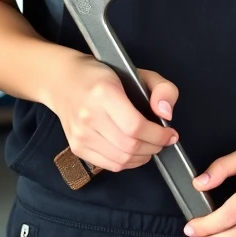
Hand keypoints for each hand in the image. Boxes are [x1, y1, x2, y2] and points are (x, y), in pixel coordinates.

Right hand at [45, 51, 179, 172]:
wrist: (64, 81)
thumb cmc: (104, 75)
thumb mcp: (139, 72)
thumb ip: (161, 88)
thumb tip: (166, 114)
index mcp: (104, 93)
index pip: (135, 126)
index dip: (157, 135)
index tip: (171, 134)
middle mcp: (88, 116)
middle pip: (129, 146)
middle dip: (154, 147)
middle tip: (164, 141)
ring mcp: (80, 135)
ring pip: (119, 159)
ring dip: (142, 157)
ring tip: (152, 147)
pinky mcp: (76, 147)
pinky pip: (108, 165)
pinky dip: (127, 163)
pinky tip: (136, 154)